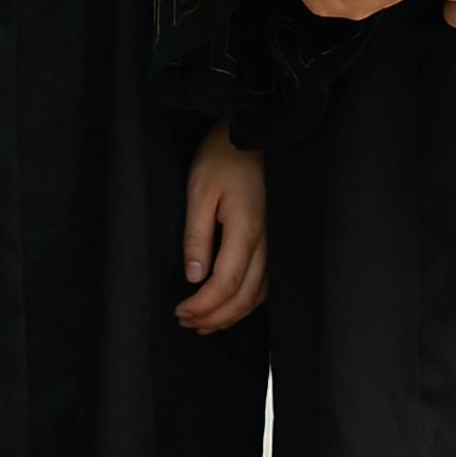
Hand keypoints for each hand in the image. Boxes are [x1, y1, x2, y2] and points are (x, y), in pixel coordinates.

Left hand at [177, 123, 267, 333]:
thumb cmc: (223, 158)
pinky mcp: (275, 238)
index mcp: (247, 229)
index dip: (203, 306)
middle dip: (215, 317)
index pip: (226, 284)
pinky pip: (267, 282)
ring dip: (232, 314)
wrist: (253, 134)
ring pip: (259, 294)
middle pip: (245, 296)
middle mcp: (267, 241)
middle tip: (187, 322)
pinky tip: (231, 304)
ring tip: (205, 322)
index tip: (180, 311)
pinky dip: (248, 301)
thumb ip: (197, 237)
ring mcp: (275, 241)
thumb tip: (194, 277)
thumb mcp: (199, 192)